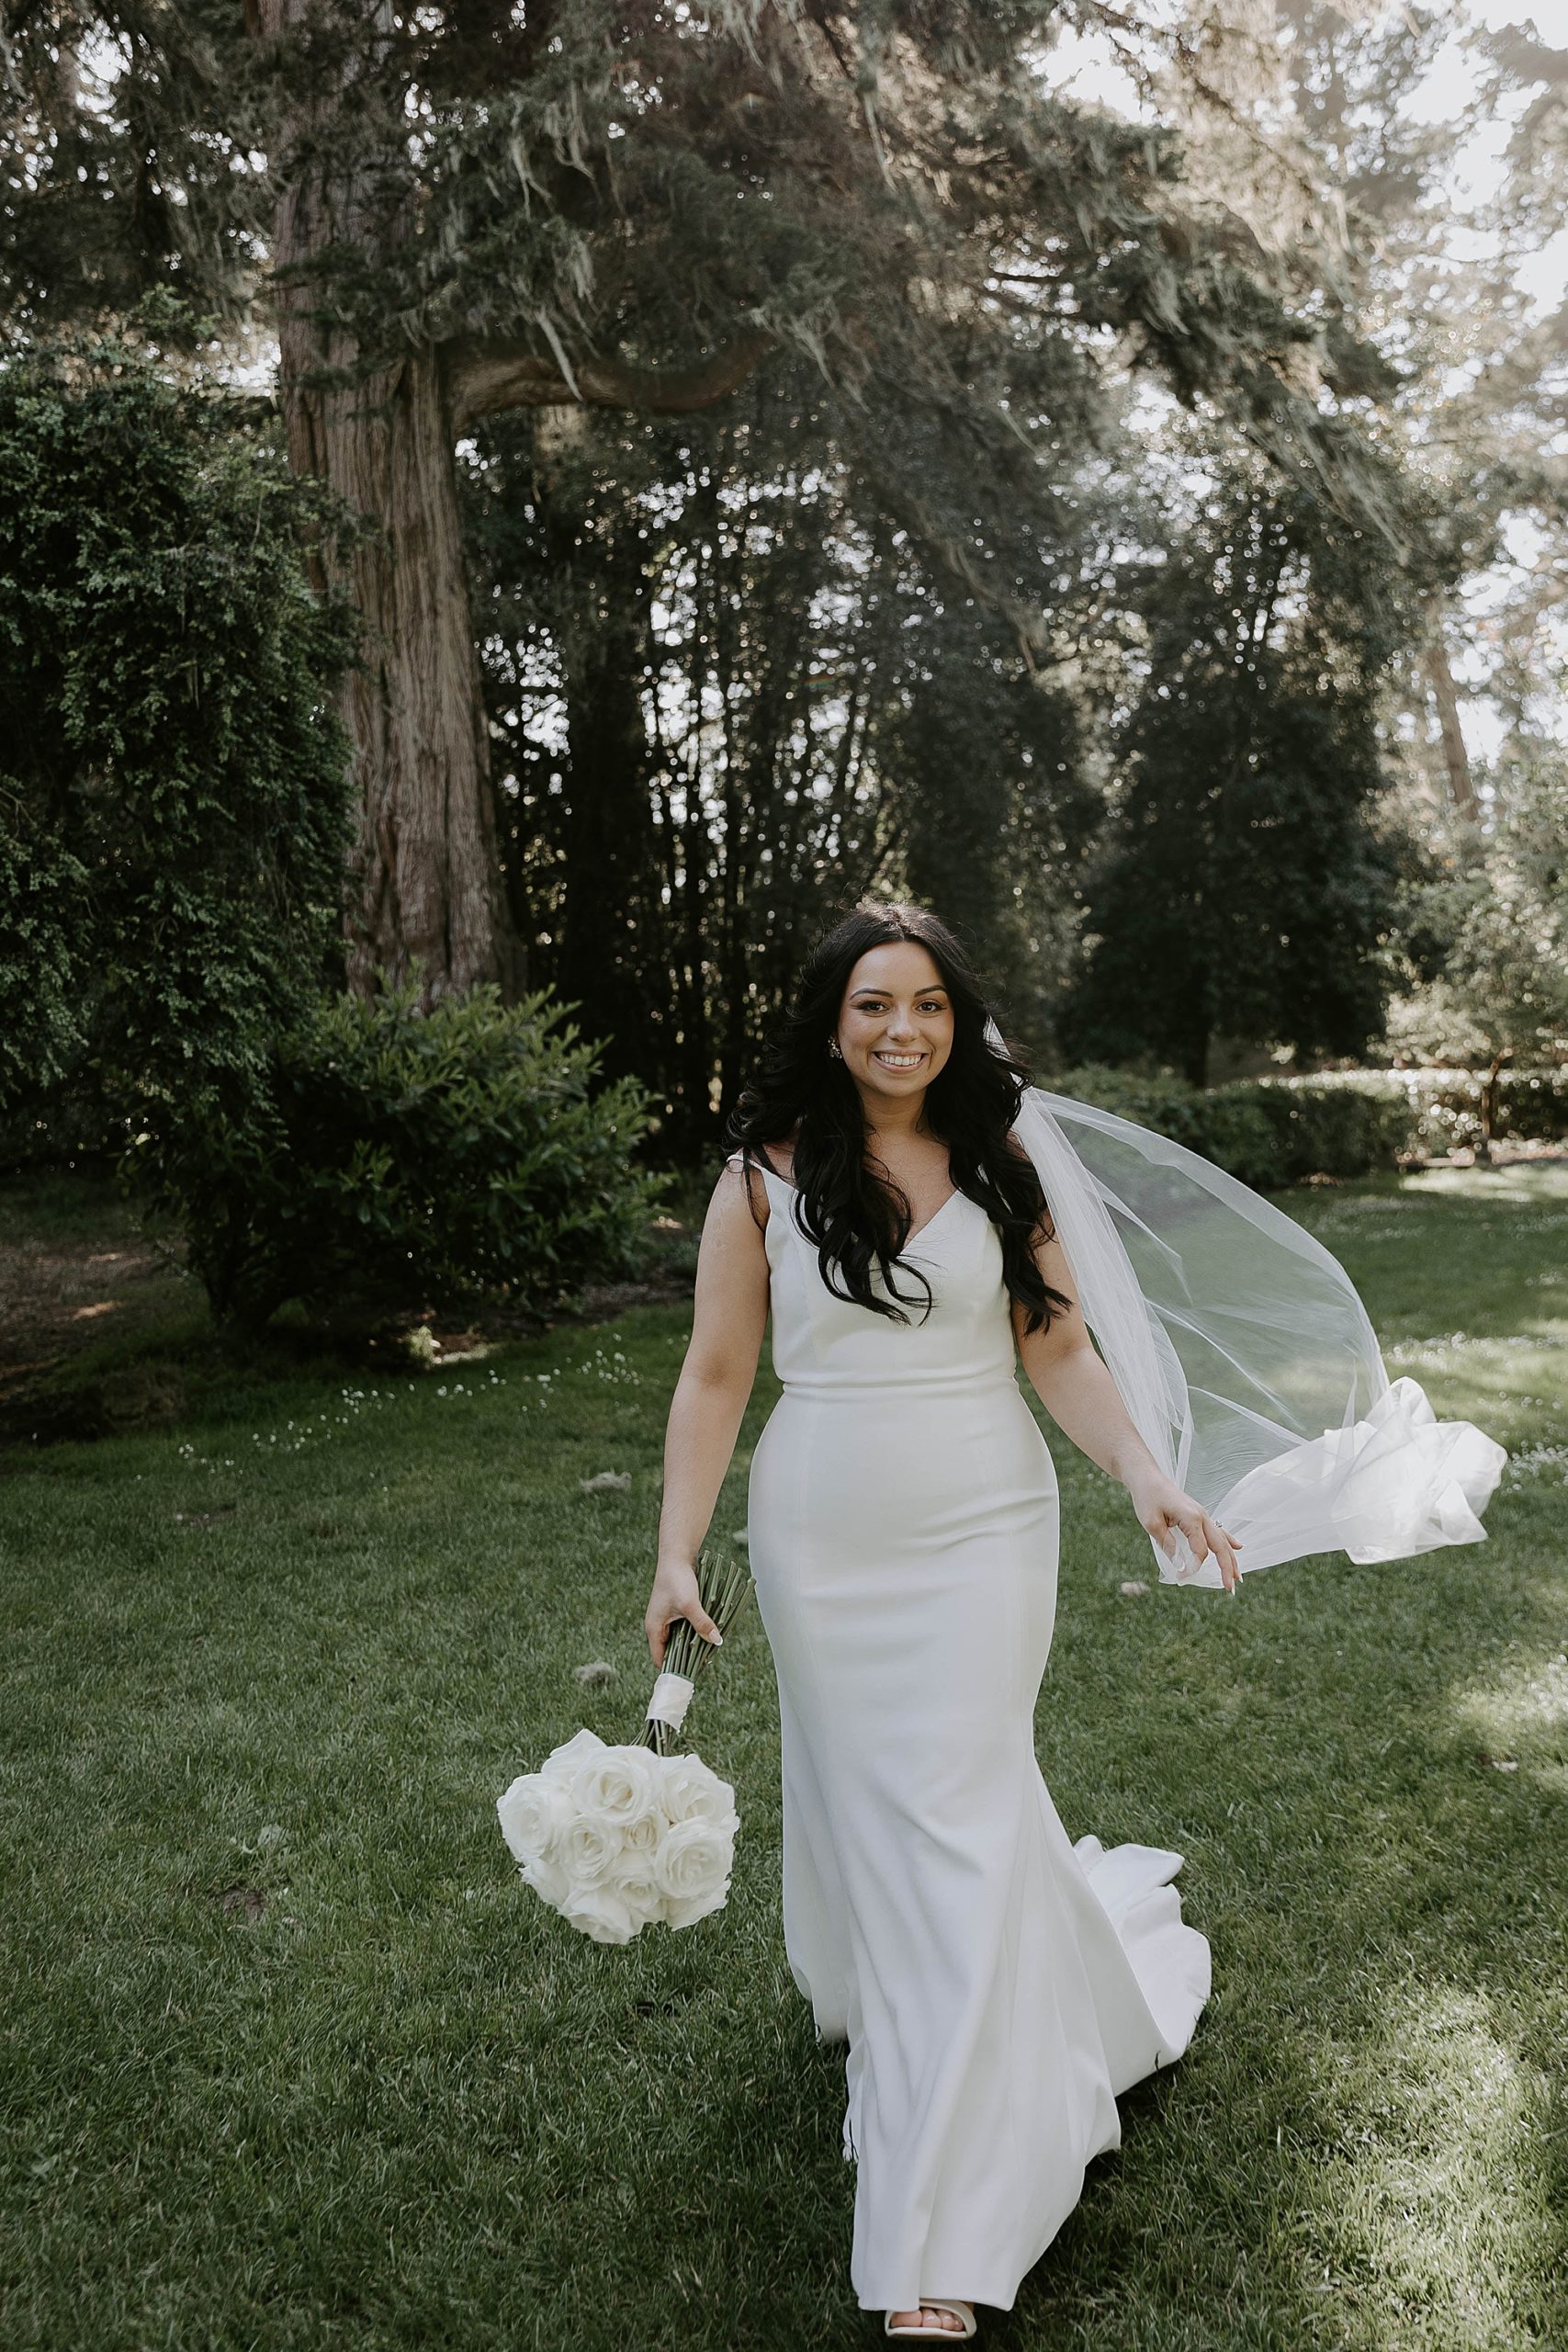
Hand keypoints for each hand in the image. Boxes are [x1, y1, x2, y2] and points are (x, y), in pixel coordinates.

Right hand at [643, 1557, 722, 1667]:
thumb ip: (702, 1623)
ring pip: (678, 1640)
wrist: (676, 1556)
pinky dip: (693, 1633)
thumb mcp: (690, 1604)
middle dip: (686, 1659)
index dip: (673, 1670)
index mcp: (653, 1628)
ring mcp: (666, 1620)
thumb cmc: (677, 1580)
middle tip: (703, 1665)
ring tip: (708, 1652)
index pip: (659, 1659)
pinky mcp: (675, 1613)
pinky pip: (683, 1629)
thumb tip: (717, 1641)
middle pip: (670, 1652)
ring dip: (691, 1645)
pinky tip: (707, 1634)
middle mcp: (657, 1627)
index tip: (690, 1676)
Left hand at [1128, 1475, 1242, 1593]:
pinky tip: (1239, 1547)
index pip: (1200, 1550)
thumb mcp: (1152, 1523)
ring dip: (1231, 1558)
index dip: (1193, 1567)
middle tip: (1230, 1589)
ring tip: (1238, 1577)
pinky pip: (1218, 1530)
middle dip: (1227, 1568)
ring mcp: (1202, 1515)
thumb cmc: (1148, 1498)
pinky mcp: (1198, 1515)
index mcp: (1192, 1518)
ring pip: (1222, 1540)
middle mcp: (1202, 1516)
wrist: (1147, 1477)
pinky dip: (1229, 1540)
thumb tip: (1180, 1565)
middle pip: (1220, 1547)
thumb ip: (1167, 1544)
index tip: (1181, 1577)